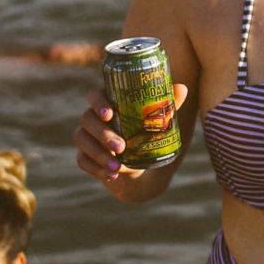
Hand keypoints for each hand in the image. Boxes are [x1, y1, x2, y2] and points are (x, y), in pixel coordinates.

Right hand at [74, 83, 188, 189]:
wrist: (142, 165)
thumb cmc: (148, 133)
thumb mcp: (159, 120)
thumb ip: (167, 104)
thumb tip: (182, 88)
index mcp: (108, 102)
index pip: (94, 95)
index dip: (98, 103)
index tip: (109, 114)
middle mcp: (93, 117)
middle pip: (87, 119)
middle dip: (102, 134)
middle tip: (121, 147)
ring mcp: (86, 136)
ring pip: (82, 140)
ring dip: (99, 154)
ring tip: (117, 167)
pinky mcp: (84, 155)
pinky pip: (82, 160)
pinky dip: (95, 168)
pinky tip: (111, 175)